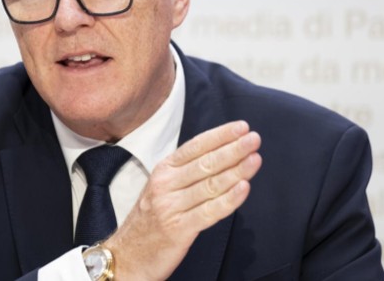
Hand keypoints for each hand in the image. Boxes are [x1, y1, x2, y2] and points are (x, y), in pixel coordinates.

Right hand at [103, 121, 261, 280]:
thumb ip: (187, 173)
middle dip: (233, 149)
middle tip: (254, 139)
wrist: (128, 255)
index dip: (219, 135)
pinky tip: (244, 188)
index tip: (241, 127)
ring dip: (236, 171)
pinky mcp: (178, 229)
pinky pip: (209, 211)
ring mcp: (170, 206)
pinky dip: (229, 200)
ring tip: (255, 160)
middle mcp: (165, 184)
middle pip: (205, 163)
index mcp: (163, 170)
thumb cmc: (151, 220)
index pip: (195, 146)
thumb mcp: (162, 187)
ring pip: (210, 185)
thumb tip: (224, 156)